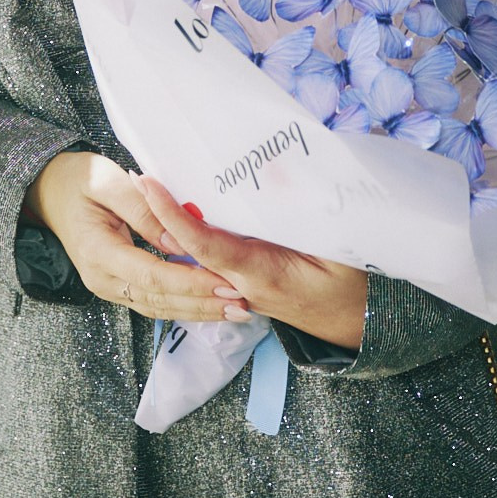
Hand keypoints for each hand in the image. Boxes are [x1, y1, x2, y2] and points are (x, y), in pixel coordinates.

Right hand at [25, 152, 246, 323]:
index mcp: (98, 252)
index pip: (152, 275)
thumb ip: (144, 210)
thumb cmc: (77, 178)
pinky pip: (152, 302)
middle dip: (202, 303)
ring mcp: (106, 286)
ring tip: (235, 311)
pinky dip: (182, 305)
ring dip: (197, 311)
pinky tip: (209, 305)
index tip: (226, 282)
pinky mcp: (115, 285)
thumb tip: (179, 240)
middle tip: (242, 304)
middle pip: (159, 299)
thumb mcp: (108, 181)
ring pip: (157, 307)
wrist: (48, 190)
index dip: (191, 282)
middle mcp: (101, 278)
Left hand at [137, 177, 369, 349]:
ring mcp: (238, 286)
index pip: (203, 243)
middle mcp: (239, 283)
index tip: (148, 184)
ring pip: (195, 254)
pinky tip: (182, 208)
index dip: (172, 215)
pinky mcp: (243, 284)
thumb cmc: (353, 289)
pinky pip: (210, 258)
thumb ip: (310, 212)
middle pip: (189, 247)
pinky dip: (192, 234)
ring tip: (149, 183)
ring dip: (171, 223)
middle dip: (160, 214)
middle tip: (137, 172)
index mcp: (259, 273)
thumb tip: (280, 171)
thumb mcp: (341, 250)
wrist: (359, 327)